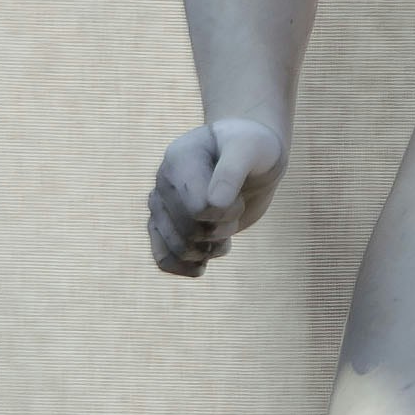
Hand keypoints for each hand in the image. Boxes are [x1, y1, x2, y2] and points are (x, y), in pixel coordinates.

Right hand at [145, 117, 284, 275]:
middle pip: (189, 233)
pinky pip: (164, 260)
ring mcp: (162, 205)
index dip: (225, 213)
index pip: (197, 208)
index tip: (237, 198)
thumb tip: (213, 204)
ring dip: (210, 249)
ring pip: (177, 250)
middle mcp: (163, 182)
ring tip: (225, 231)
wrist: (248, 156)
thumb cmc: (252, 147)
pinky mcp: (167, 226)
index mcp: (179, 159)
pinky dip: (186, 267)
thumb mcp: (251, 148)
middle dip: (221, 230)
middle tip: (235, 211)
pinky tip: (205, 261)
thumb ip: (232, 172)